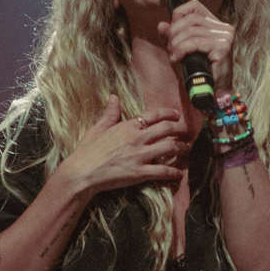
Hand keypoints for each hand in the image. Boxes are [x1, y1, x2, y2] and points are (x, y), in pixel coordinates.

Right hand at [60, 96, 183, 196]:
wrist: (82, 172)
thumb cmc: (87, 151)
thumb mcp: (97, 128)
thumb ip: (110, 113)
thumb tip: (113, 97)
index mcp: (128, 126)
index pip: (154, 115)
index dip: (169, 113)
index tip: (177, 114)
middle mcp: (137, 138)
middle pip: (167, 129)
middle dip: (180, 129)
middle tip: (186, 132)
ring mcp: (140, 156)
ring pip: (170, 148)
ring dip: (181, 148)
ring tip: (187, 149)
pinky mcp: (140, 173)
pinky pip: (163, 171)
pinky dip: (174, 172)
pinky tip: (180, 173)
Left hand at [158, 0, 234, 97]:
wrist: (213, 94)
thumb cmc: (199, 73)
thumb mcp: (181, 51)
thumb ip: (171, 37)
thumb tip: (161, 25)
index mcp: (216, 24)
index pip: (194, 6)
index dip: (177, 16)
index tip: (171, 33)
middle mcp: (223, 27)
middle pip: (190, 19)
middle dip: (174, 33)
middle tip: (170, 48)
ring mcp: (225, 36)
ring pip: (191, 31)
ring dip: (176, 44)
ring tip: (173, 56)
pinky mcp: (223, 46)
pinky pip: (195, 43)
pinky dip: (182, 50)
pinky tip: (177, 59)